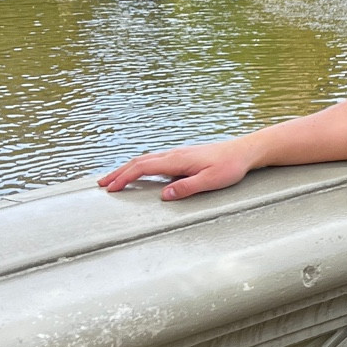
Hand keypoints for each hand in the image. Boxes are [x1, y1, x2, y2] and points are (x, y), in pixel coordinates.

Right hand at [98, 140, 258, 201]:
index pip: (143, 167)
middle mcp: (174, 154)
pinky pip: (154, 160)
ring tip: (115, 178)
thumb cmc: (230, 167)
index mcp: (177, 160)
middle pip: (139, 161)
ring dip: (127, 169)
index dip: (125, 178)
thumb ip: (187, 188)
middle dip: (118, 173)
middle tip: (102, 184)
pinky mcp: (183, 156)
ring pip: (145, 159)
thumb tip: (164, 195)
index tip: (111, 188)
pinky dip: (140, 166)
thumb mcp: (210, 181)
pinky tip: (139, 172)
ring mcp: (177, 153)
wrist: (244, 151)